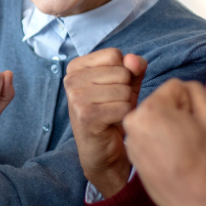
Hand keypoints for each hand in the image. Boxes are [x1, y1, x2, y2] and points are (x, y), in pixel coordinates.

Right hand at [64, 48, 145, 198]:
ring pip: (124, 90)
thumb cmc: (113, 113)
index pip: (114, 54)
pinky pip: (123, 107)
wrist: (103, 151)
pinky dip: (124, 117)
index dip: (123, 72)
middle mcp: (71, 79)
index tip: (111, 89)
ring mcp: (76, 97)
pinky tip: (112, 124)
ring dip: (126, 105)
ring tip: (112, 115)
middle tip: (112, 105)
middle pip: (121, 72)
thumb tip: (134, 60)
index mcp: (76, 67)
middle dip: (125, 91)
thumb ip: (133, 67)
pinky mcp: (86, 115)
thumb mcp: (126, 84)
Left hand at [123, 79, 205, 205]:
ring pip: (154, 119)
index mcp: (151, 108)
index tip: (193, 123)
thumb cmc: (204, 158)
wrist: (193, 198)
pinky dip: (158, 141)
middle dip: (175, 114)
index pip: (175, 88)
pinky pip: (147, 135)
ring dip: (166, 127)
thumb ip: (195, 90)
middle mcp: (133, 120)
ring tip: (178, 148)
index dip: (189, 104)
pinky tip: (169, 157)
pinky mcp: (130, 152)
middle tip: (187, 136)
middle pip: (161, 102)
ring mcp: (129, 138)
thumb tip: (182, 89)